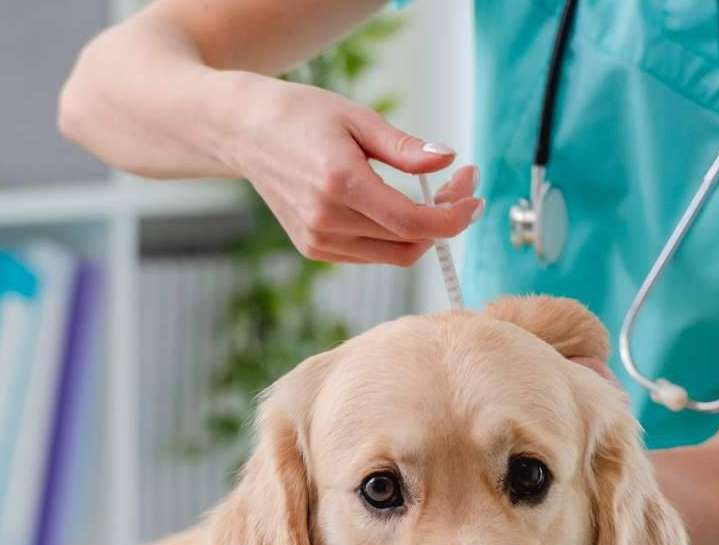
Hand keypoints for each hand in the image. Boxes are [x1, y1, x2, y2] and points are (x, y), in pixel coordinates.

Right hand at [229, 77, 482, 265]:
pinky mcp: (315, 249)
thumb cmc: (300, 116)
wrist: (244, 132)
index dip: (452, 218)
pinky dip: (394, 236)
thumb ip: (405, 147)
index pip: (412, 222)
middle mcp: (327, 220)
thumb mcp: (357, 118)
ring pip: (394, 254)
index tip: (474, 198)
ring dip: (423, 231)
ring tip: (433, 194)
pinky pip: (372, 254)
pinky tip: (396, 205)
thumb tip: (447, 160)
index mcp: (340, 183)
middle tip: (459, 185)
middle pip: (409, 243)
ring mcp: (318, 240)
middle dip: (445, 220)